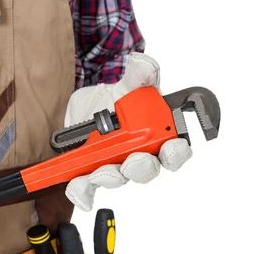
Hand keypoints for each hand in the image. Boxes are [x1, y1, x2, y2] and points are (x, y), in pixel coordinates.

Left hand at [64, 53, 191, 210]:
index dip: (175, 154)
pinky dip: (82, 192)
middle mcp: (137, 157)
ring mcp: (113, 166)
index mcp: (156, 138)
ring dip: (109, 178)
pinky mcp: (89, 171)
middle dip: (139, 167)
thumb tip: (142, 61)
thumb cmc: (118, 100)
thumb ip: (141, 75)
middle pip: (145, 171)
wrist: (88, 106)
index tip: (170, 148)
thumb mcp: (129, 83)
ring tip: (99, 172)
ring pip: (115, 180)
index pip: (173, 152)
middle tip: (131, 160)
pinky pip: (87, 187)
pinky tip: (78, 189)